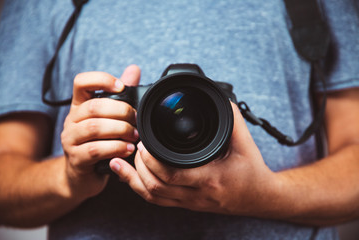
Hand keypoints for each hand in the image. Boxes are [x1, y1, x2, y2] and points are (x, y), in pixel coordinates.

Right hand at [61, 65, 139, 198]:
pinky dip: (116, 148)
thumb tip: (134, 69)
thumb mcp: (109, 118)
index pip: (81, 82)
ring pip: (94, 128)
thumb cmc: (99, 143)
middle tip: (136, 120)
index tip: (121, 86)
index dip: (101, 79)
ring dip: (120, 130)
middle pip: (94, 107)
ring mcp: (70, 139)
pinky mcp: (76, 159)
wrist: (81, 176)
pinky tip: (128, 149)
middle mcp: (72, 120)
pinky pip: (95, 150)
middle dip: (121, 111)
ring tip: (135, 136)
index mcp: (80, 105)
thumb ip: (121, 95)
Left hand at [111, 102, 278, 215]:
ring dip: (134, 180)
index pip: (172, 174)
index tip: (143, 143)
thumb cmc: (252, 171)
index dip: (151, 161)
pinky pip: (158, 201)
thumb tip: (219, 98)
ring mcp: (190, 202)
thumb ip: (232, 119)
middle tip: (133, 146)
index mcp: (210, 178)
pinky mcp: (187, 204)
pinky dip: (140, 189)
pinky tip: (129, 177)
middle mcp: (197, 194)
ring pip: (153, 196)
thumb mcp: (246, 142)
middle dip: (138, 166)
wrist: (259, 198)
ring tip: (120, 162)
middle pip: (156, 187)